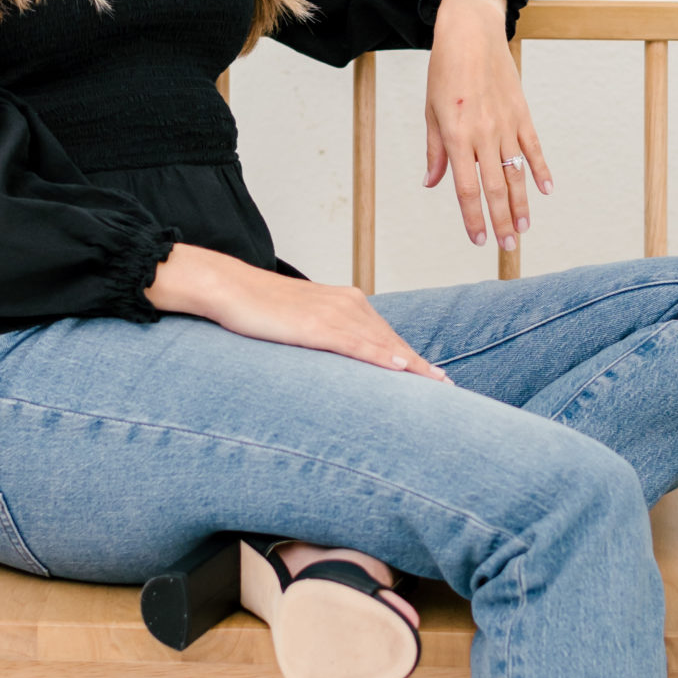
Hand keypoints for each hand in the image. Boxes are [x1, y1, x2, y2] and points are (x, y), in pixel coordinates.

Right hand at [145, 245, 447, 378]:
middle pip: (392, 340)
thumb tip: (336, 361)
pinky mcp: (318, 326)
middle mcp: (348, 304)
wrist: (231, 288)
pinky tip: (403, 370)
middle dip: (420, 366)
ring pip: (382, 343)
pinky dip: (383, 357)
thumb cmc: (261, 308)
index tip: (434, 377)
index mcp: (346, 302)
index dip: (411, 358)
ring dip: (412, 366)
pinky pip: (358, 344)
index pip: (385, 335)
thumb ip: (325, 336)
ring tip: (436, 386)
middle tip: (446, 388)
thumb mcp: (301, 322)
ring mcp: (334, 314)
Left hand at [424, 0, 552, 251]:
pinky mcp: (522, 113)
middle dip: (501, 221)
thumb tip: (432, 183)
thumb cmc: (445, 70)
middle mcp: (483, 134)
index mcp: (456, 135)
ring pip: (516, 174)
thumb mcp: (430, 111)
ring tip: (523, 229)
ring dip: (521, 204)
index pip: (466, 188)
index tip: (478, 239)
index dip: (473, 217)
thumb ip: (435, 150)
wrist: (471, 33)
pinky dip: (541, 171)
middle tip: (508, 247)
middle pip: (495, 188)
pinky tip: (546, 191)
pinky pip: (533, 148)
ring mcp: (506, 124)